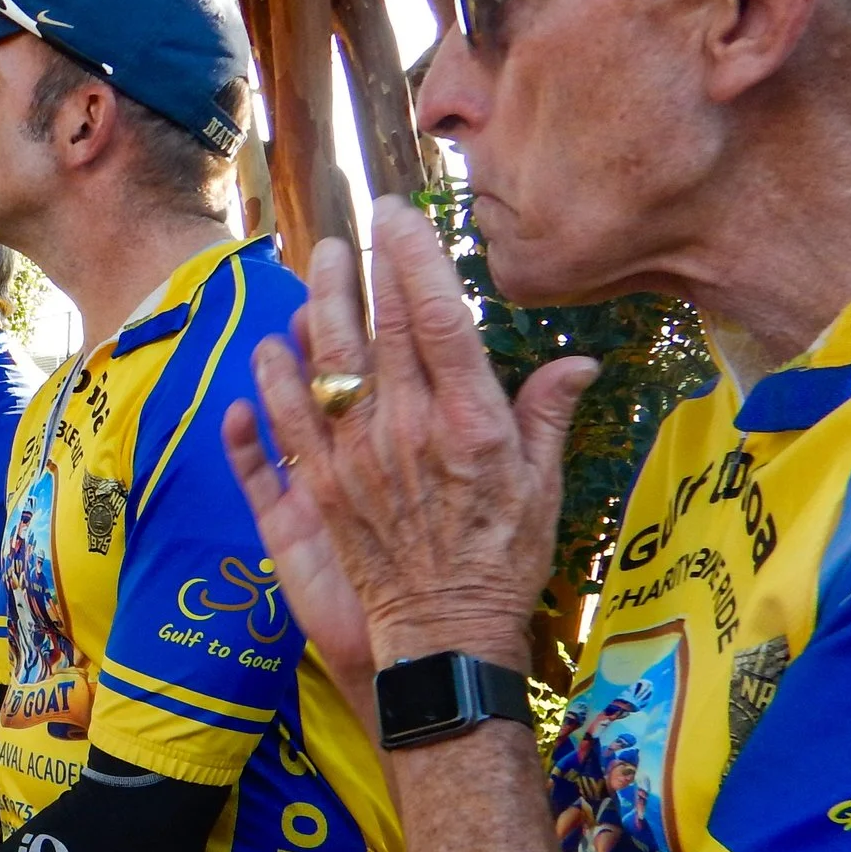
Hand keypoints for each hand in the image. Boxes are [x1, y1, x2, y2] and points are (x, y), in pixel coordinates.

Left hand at [235, 201, 597, 677]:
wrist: (444, 635)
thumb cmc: (502, 558)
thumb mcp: (542, 484)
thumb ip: (547, 413)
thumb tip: (580, 360)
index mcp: (469, 422)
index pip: (439, 320)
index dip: (414, 260)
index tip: (399, 216)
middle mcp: (408, 430)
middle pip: (378, 328)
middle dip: (363, 267)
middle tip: (352, 225)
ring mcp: (356, 459)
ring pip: (324, 363)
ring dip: (314, 307)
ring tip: (312, 265)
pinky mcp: (317, 490)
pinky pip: (284, 421)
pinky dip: (272, 380)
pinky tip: (270, 347)